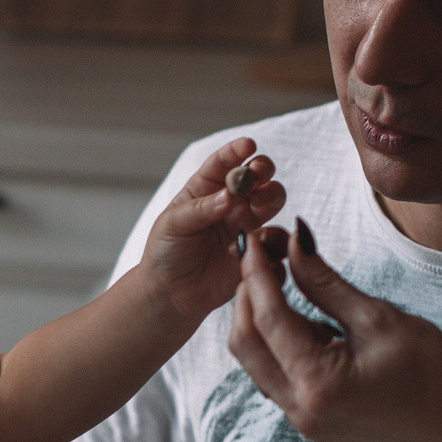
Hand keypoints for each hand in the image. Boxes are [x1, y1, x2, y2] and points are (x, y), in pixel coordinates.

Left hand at [137, 138, 287, 322]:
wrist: (171, 295)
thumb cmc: (165, 253)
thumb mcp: (172, 226)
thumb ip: (200, 209)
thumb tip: (228, 196)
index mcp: (206, 189)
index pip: (224, 163)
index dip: (237, 151)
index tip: (248, 145)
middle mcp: (231, 203)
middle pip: (257, 177)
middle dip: (262, 170)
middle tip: (260, 173)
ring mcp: (246, 226)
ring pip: (271, 202)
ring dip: (271, 198)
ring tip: (258, 206)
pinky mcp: (257, 252)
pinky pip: (275, 242)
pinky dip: (270, 240)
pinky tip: (247, 249)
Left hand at [227, 226, 441, 441]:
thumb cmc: (434, 368)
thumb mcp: (377, 316)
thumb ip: (325, 282)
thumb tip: (294, 241)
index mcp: (319, 384)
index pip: (267, 318)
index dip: (256, 273)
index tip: (255, 239)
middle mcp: (300, 410)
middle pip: (245, 343)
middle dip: (248, 295)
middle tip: (265, 256)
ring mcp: (303, 420)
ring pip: (255, 360)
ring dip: (259, 318)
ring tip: (283, 278)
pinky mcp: (311, 420)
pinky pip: (275, 375)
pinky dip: (277, 341)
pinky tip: (301, 314)